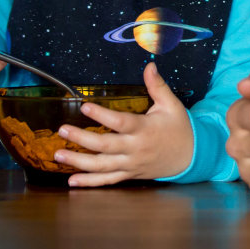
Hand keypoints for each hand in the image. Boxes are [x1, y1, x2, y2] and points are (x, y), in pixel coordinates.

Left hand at [56, 62, 193, 185]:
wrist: (191, 156)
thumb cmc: (179, 128)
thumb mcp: (171, 104)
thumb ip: (157, 86)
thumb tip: (149, 66)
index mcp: (145, 129)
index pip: (120, 122)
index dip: (102, 115)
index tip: (84, 106)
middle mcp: (135, 149)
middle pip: (104, 146)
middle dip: (81, 139)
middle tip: (62, 130)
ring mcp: (131, 164)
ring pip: (101, 166)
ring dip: (78, 161)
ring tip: (58, 155)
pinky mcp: (129, 174)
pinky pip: (107, 181)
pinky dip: (89, 182)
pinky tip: (72, 181)